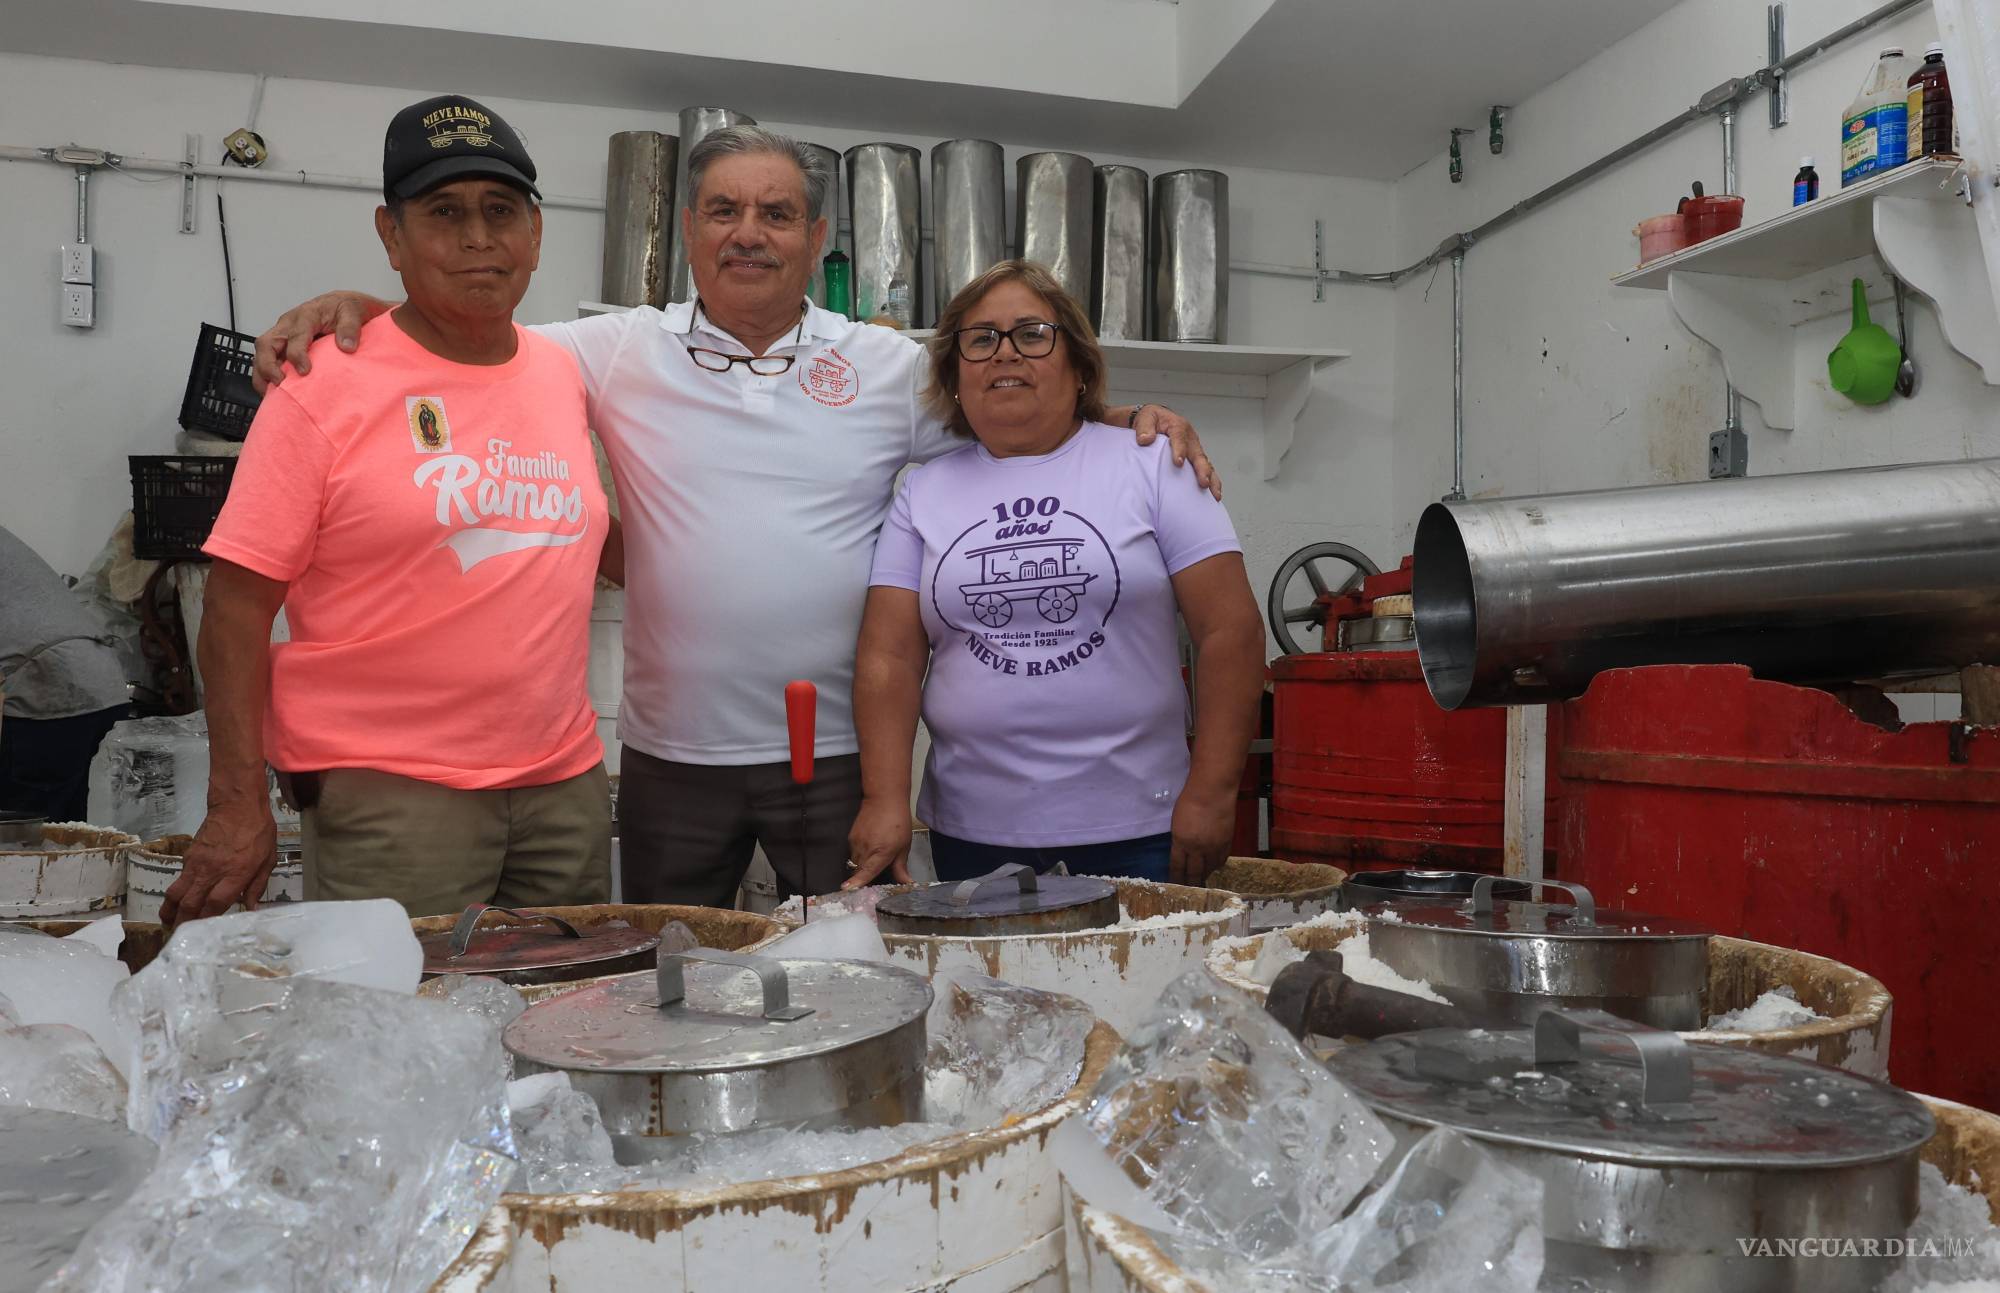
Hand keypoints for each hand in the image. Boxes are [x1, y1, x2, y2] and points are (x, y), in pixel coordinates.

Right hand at [163, 799, 278, 925]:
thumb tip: (251, 908)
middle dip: (183, 921)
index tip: (202, 932)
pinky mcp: (188, 856)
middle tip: (180, 935)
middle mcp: (211, 872)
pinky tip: (177, 900)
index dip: (206, 920)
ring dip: (171, 909)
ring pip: (177, 892)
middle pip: (190, 903)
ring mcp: (196, 864)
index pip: (215, 904)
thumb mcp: (268, 859)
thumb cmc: (259, 832)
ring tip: (168, 922)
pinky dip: (175, 893)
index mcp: (235, 874)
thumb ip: (258, 886)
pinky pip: (179, 879)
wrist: (237, 805)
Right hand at [252, 291, 389, 390]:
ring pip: (262, 353)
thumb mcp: (354, 310)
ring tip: (271, 394)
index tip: (305, 371)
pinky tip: (275, 392)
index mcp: (306, 315)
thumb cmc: (346, 308)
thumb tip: (347, 346)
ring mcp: (283, 335)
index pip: (295, 336)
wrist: (344, 306)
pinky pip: (268, 360)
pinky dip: (267, 376)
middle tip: (280, 384)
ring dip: (263, 374)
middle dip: (268, 365)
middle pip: (266, 343)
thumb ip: (350, 327)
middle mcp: (289, 324)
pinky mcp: (283, 345)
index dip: (297, 354)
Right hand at [844, 796, 912, 889]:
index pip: (866, 871)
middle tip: (874, 877)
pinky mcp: (850, 837)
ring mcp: (856, 843)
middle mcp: (866, 849)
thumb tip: (906, 883)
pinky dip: (860, 855)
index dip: (857, 882)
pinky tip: (870, 847)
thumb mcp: (904, 846)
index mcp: (882, 852)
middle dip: (864, 877)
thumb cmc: (898, 822)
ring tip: (874, 856)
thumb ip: (901, 867)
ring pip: (855, 863)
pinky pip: (853, 853)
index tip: (847, 889)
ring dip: (862, 866)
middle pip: (859, 871)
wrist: (884, 799)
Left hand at [1133, 405, 1220, 499]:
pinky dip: (1212, 481)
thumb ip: (1145, 427)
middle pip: (1198, 454)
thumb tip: (1145, 439)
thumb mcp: (1146, 418)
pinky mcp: (1195, 458)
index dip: (1180, 450)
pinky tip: (1214, 495)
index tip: (1178, 463)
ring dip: (1211, 479)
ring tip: (1215, 494)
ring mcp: (1195, 449)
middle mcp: (1190, 438)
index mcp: (1178, 426)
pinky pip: (1206, 469)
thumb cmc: (1152, 420)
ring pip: (1206, 464)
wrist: (1157, 419)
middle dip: (1202, 469)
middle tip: (1203, 482)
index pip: (1180, 438)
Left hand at [1168, 788, 1235, 887]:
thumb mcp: (1177, 822)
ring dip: (1205, 876)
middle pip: (1194, 872)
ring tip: (1202, 881)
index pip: (1177, 867)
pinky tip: (1214, 867)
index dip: (1176, 879)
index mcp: (1181, 842)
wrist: (1213, 791)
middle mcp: (1197, 849)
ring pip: (1209, 869)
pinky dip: (1216, 865)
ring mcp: (1213, 847)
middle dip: (1191, 883)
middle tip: (1190, 891)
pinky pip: (1221, 860)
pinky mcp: (1226, 843)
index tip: (1175, 886)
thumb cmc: (1190, 800)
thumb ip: (1179, 838)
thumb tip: (1182, 850)